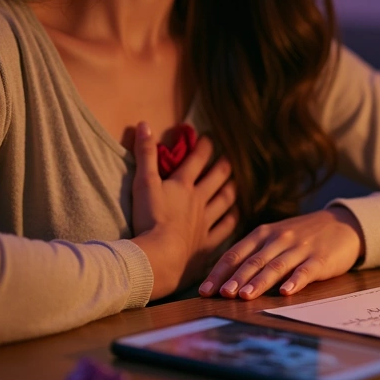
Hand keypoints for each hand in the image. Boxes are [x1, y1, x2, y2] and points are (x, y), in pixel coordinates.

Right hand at [126, 122, 237, 299]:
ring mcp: (206, 222)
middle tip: (230, 157)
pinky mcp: (207, 243)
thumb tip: (144, 123)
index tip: (209, 137)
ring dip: (232, 189)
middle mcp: (199, 200)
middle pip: (217, 178)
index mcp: (183, 185)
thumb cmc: (150, 219)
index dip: (204, 146)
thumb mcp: (143, 183)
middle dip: (224, 165)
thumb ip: (144, 155)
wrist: (161, 256)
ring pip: (225, 201)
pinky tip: (236, 214)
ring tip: (237, 182)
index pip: (197, 160)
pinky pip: (225, 229)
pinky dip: (232, 220)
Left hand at [198, 207, 364, 299]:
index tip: (204, 290)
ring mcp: (300, 248)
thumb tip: (224, 279)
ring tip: (245, 296)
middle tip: (221, 294)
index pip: (236, 253)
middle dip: (236, 278)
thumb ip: (254, 254)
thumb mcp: (275, 238)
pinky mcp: (320, 258)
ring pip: (276, 265)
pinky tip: (286, 292)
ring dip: (260, 281)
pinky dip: (295, 281)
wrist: (343, 224)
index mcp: (263, 234)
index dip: (219, 272)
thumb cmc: (302, 236)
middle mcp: (279, 239)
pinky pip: (305, 270)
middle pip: (253, 260)